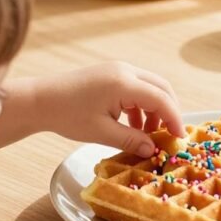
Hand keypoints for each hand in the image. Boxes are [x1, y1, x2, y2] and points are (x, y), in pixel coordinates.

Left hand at [0, 63, 183, 155]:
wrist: (40, 100)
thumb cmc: (67, 115)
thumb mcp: (101, 132)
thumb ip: (131, 140)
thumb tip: (153, 150)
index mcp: (124, 83)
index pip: (161, 99)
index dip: (174, 119)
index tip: (179, 138)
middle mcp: (125, 70)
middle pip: (161, 88)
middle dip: (169, 111)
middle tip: (170, 135)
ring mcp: (118, 69)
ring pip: (150, 87)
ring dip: (154, 109)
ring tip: (148, 135)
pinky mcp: (111, 73)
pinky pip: (136, 87)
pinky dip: (141, 105)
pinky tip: (133, 125)